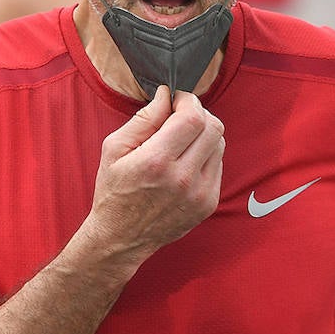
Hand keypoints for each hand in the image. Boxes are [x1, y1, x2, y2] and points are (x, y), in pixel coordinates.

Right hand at [83, 86, 223, 264]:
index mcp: (156, 161)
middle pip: (214, 128)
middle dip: (199, 114)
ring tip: (181, 141)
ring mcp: (199, 194)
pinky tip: (185, 162)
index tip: (176, 100)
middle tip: (180, 117)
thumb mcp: (114, 149)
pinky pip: (218, 165)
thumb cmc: (114, 191)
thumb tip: (166, 96)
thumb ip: (143, 119)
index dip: (188, 101)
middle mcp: (182, 179)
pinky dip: (205, 156)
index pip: (193, 118)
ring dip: (204, 134)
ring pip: (220, 145)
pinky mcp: (208, 204)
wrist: (120, 237)